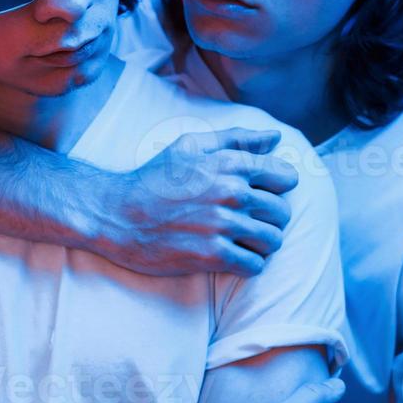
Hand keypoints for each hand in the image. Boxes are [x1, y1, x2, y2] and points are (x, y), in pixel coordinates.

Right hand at [97, 127, 299, 276]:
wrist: (116, 215)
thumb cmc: (153, 179)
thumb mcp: (189, 147)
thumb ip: (235, 139)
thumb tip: (275, 137)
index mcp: (228, 163)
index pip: (286, 177)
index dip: (276, 187)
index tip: (258, 195)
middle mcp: (230, 192)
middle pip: (282, 212)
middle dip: (269, 219)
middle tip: (246, 222)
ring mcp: (222, 224)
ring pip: (273, 241)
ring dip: (260, 244)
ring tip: (240, 241)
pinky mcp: (212, 255)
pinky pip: (254, 265)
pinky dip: (247, 264)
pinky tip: (230, 256)